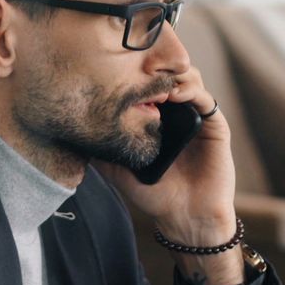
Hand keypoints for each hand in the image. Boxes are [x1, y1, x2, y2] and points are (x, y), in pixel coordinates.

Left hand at [102, 66, 244, 284]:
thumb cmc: (155, 194)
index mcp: (158, 118)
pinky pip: (206, 99)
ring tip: (155, 85)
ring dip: (172, 76)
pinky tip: (174, 94)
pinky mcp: (215, 125)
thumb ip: (100, 150)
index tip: (118, 70)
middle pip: (168, 74)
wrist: (185, 217)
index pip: (148, 84)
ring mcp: (198, 117)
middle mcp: (178, 113)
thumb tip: (69, 134)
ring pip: (188, 79)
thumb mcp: (118, 169)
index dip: (137, 73)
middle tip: (136, 70)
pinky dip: (191, 90)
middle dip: (154, 67)